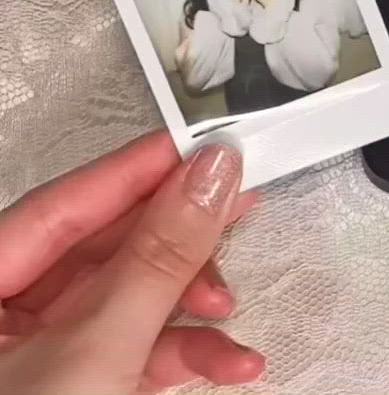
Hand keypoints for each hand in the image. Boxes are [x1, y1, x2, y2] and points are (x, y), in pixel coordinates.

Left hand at [0, 132, 265, 393]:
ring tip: (230, 303)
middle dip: (179, 238)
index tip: (205, 146)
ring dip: (190, 303)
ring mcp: (38, 358)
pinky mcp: (77, 388)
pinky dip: (185, 351)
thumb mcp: (96, 348)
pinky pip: (134, 349)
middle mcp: (3, 318)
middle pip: (105, 247)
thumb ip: (156, 259)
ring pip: (128, 298)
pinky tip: (229, 360)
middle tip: (236, 201)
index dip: (140, 170)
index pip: (65, 204)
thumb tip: (207, 176)